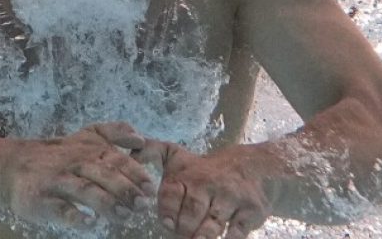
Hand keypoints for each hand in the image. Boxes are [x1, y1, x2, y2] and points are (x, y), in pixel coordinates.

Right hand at [2, 121, 158, 229]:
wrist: (14, 164)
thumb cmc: (59, 154)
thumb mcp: (87, 136)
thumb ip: (114, 132)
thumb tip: (141, 139)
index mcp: (90, 149)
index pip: (116, 159)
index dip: (134, 173)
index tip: (150, 188)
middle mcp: (76, 162)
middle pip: (102, 173)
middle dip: (124, 189)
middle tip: (141, 206)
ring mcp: (58, 180)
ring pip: (83, 189)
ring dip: (104, 203)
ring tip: (122, 216)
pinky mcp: (42, 199)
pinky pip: (59, 208)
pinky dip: (74, 216)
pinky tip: (88, 223)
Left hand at [156, 145, 274, 238]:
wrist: (251, 167)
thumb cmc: (203, 169)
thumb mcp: (177, 156)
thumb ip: (151, 152)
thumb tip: (130, 150)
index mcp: (187, 175)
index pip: (173, 191)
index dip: (167, 208)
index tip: (165, 223)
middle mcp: (208, 184)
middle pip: (193, 209)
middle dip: (184, 227)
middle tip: (180, 236)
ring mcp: (230, 198)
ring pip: (214, 222)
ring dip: (203, 237)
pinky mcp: (250, 211)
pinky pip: (239, 230)